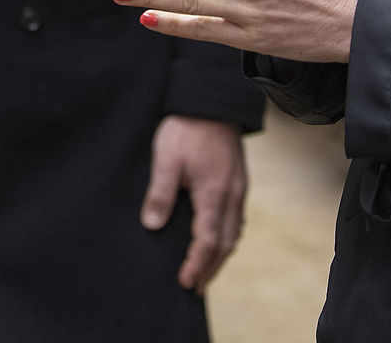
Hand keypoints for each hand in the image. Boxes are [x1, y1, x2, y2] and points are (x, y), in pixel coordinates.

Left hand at [144, 115, 246, 293]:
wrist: (211, 102)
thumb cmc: (186, 128)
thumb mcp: (166, 158)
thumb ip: (160, 193)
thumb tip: (152, 226)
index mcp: (214, 193)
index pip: (208, 240)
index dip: (197, 264)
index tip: (185, 281)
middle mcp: (231, 195)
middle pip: (225, 243)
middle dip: (210, 268)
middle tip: (194, 288)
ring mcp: (238, 189)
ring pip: (234, 232)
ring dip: (219, 255)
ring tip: (204, 272)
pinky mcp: (237, 182)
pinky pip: (236, 219)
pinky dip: (225, 237)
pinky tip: (215, 240)